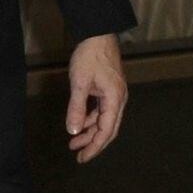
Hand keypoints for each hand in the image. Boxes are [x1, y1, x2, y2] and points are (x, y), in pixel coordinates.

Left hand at [65, 32, 126, 162]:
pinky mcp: (109, 89)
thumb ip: (77, 108)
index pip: (106, 131)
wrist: (98, 34)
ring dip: (90, 131)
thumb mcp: (79, 83)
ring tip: (74, 142)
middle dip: (93, 144)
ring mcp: (115, 94)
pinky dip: (91, 119)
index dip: (94, 147)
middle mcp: (119, 99)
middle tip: (78, 156)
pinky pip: (102, 110)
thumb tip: (73, 131)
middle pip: (108, 129)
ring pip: (105, 120)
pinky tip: (80, 124)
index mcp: (115, 99)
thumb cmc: (89, 56)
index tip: (82, 158)